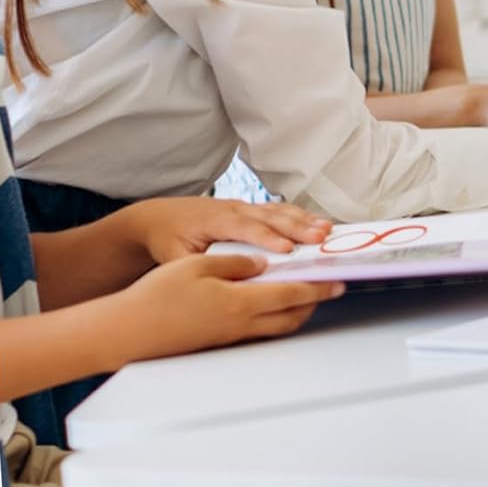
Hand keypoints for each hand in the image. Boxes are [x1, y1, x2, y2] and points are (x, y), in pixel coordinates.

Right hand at [106, 255, 343, 363]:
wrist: (127, 331)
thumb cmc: (156, 296)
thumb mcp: (197, 265)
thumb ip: (236, 263)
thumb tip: (262, 263)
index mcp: (240, 303)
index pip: (292, 294)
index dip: (319, 287)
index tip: (337, 281)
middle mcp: (240, 323)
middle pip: (292, 315)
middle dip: (314, 302)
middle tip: (329, 288)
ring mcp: (230, 336)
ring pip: (277, 327)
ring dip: (296, 312)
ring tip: (306, 295)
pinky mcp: (219, 341)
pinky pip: (259, 331)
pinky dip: (275, 318)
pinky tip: (270, 306)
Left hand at [119, 198, 332, 263]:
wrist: (160, 217)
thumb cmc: (169, 237)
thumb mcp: (174, 257)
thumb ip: (197, 267)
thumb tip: (222, 280)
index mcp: (215, 220)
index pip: (245, 228)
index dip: (268, 238)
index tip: (287, 249)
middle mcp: (233, 209)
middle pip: (271, 216)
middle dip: (297, 227)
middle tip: (320, 237)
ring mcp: (244, 206)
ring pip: (279, 211)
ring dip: (305, 220)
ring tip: (327, 230)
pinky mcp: (251, 209)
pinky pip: (279, 210)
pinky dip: (301, 216)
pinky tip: (317, 223)